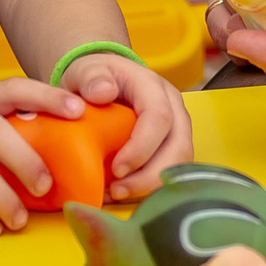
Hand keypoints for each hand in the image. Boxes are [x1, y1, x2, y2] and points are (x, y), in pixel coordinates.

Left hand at [58, 52, 193, 199]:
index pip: (159, 117)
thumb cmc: (95, 78)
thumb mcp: (85, 71)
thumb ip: (90, 78)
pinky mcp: (173, 144)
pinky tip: (125, 192)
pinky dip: (151, 186)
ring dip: (152, 184)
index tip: (116, 169)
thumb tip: (103, 92)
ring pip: (180, 162)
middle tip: (118, 191)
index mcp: (152, 86)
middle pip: (178, 145)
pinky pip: (171, 169)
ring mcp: (177, 126)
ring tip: (119, 194)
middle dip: (150, 175)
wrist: (104, 80)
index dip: (142, 147)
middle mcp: (173, 106)